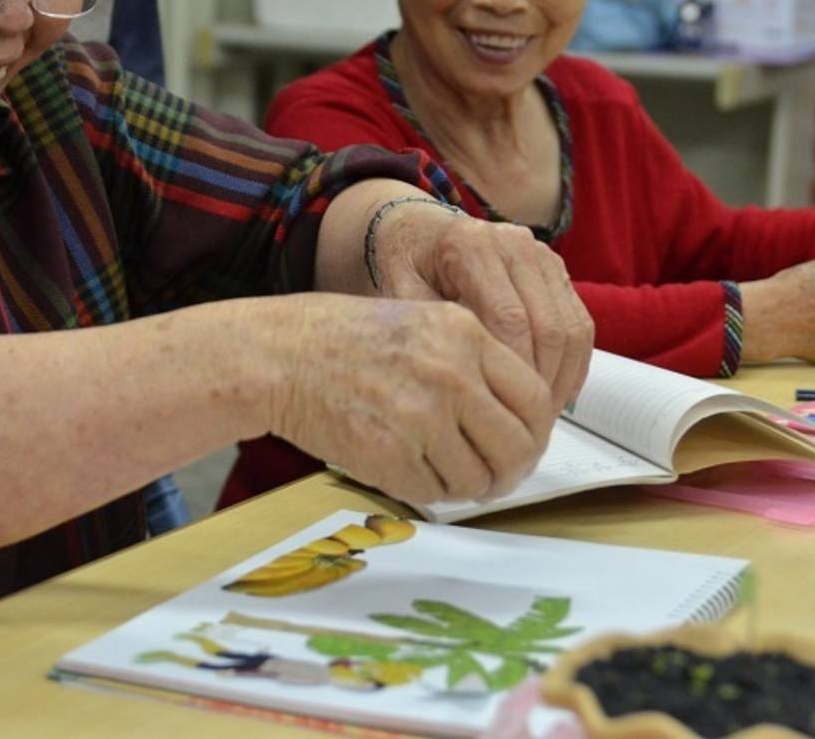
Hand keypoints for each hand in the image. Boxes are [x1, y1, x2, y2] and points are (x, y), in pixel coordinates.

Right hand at [268, 293, 555, 505]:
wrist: (278, 356)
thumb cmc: (343, 338)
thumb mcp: (421, 321)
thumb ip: (473, 360)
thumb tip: (519, 417)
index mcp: (464, 333)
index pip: (535, 397)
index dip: (536, 431)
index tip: (525, 442)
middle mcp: (450, 374)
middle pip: (518, 445)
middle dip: (513, 469)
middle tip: (499, 475)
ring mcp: (420, 417)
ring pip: (480, 477)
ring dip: (473, 486)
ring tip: (453, 475)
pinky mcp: (390, 456)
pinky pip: (437, 492)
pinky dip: (434, 492)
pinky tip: (417, 472)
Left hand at [369, 204, 593, 410]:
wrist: (417, 231)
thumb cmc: (403, 265)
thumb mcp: (397, 293)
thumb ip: (429, 330)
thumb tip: (464, 384)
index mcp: (471, 246)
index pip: (509, 319)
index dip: (515, 372)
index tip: (505, 413)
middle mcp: (514, 243)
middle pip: (548, 326)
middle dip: (543, 384)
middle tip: (529, 429)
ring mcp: (540, 255)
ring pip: (572, 326)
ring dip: (564, 378)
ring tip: (542, 419)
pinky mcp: (555, 269)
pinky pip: (579, 321)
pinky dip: (574, 363)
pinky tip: (556, 395)